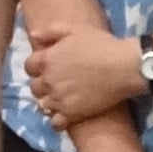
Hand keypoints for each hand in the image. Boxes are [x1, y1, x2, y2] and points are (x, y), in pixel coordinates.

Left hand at [23, 20, 145, 125]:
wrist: (123, 67)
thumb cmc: (101, 44)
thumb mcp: (74, 29)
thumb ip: (50, 32)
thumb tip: (33, 36)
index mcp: (47, 59)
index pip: (29, 67)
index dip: (37, 67)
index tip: (48, 67)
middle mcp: (48, 81)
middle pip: (35, 87)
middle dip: (43, 85)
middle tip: (57, 83)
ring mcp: (59, 99)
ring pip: (43, 105)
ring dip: (49, 102)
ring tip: (62, 99)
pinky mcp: (72, 114)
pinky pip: (55, 123)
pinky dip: (58, 120)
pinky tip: (66, 115)